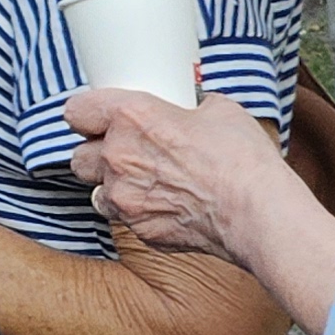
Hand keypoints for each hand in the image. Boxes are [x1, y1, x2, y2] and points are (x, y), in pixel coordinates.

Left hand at [69, 84, 288, 263]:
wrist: (257, 211)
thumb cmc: (241, 158)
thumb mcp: (220, 111)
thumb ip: (192, 107)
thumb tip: (194, 107)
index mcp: (131, 117)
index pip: (77, 111)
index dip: (85, 114)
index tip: (94, 118)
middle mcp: (117, 156)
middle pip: (79, 155)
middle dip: (97, 154)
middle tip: (126, 153)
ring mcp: (123, 196)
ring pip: (95, 189)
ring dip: (112, 185)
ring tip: (145, 182)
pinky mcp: (137, 227)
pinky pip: (121, 217)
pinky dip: (134, 211)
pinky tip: (162, 205)